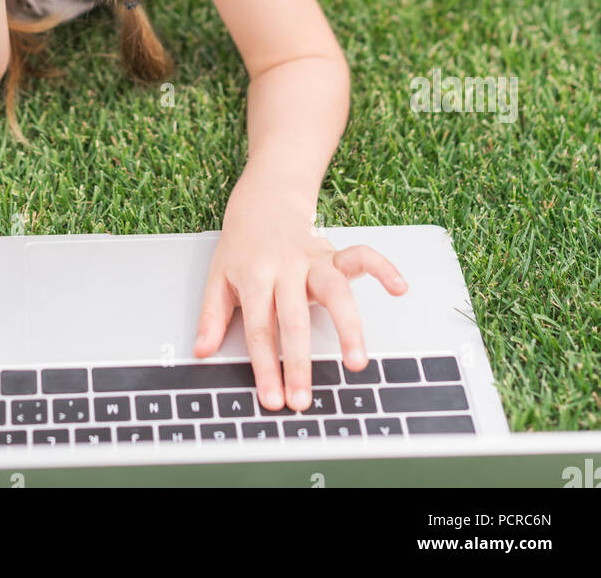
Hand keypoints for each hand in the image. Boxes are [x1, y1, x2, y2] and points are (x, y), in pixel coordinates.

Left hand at [193, 161, 408, 411]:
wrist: (264, 199)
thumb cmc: (242, 245)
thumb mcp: (218, 277)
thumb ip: (211, 315)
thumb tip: (201, 351)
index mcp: (254, 277)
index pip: (259, 329)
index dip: (265, 366)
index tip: (273, 399)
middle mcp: (285, 269)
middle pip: (294, 319)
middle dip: (299, 363)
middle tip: (304, 400)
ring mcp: (312, 260)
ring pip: (334, 292)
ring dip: (348, 327)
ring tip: (357, 361)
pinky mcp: (334, 253)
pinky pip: (362, 256)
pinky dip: (383, 268)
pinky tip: (398, 288)